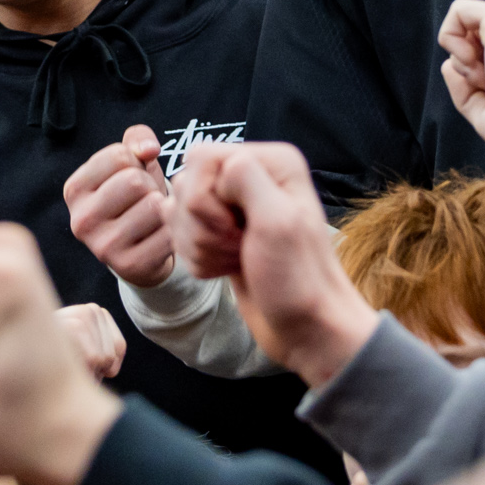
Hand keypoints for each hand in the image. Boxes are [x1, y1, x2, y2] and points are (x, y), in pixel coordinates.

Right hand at [63, 125, 178, 285]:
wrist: (143, 252)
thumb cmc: (135, 200)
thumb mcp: (131, 164)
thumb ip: (137, 141)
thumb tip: (149, 149)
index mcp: (74, 190)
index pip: (118, 155)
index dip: (136, 162)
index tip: (131, 177)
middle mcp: (81, 220)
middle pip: (134, 180)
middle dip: (149, 185)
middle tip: (145, 200)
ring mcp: (102, 246)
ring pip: (153, 206)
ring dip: (163, 208)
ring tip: (153, 218)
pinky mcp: (128, 265)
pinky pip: (168, 233)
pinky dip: (173, 230)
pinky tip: (161, 236)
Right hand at [171, 142, 375, 388]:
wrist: (305, 327)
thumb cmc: (298, 279)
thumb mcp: (277, 221)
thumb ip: (246, 178)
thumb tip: (220, 162)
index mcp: (272, 162)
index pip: (200, 157)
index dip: (205, 198)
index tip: (237, 228)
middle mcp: (252, 176)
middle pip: (185, 184)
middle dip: (202, 225)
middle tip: (240, 247)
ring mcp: (234, 206)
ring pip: (179, 211)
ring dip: (200, 245)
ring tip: (236, 260)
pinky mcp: (221, 233)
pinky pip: (182, 235)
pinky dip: (199, 259)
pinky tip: (228, 270)